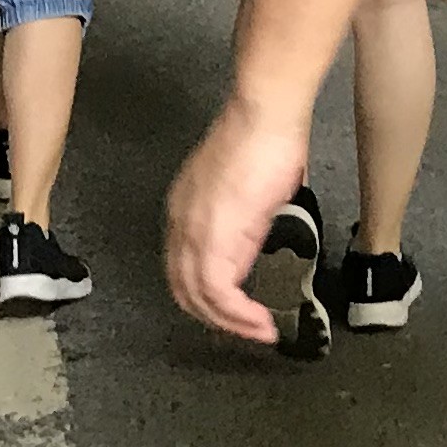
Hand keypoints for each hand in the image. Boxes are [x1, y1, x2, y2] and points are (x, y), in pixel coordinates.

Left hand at [163, 95, 309, 344]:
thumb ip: (242, 219)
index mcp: (185, 210)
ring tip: (259, 331)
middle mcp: (180, 222)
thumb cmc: (264, 139)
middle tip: (249, 330)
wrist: (265, 115)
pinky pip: (218, 292)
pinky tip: (260, 321)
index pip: (184, 268)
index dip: (209, 297)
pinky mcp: (214, 236)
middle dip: (218, 318)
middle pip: (184, 289)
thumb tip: (254, 237)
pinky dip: (239, 315)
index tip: (238, 310)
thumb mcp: (247, 189)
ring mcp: (193, 229)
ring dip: (231, 323)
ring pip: (197, 296)